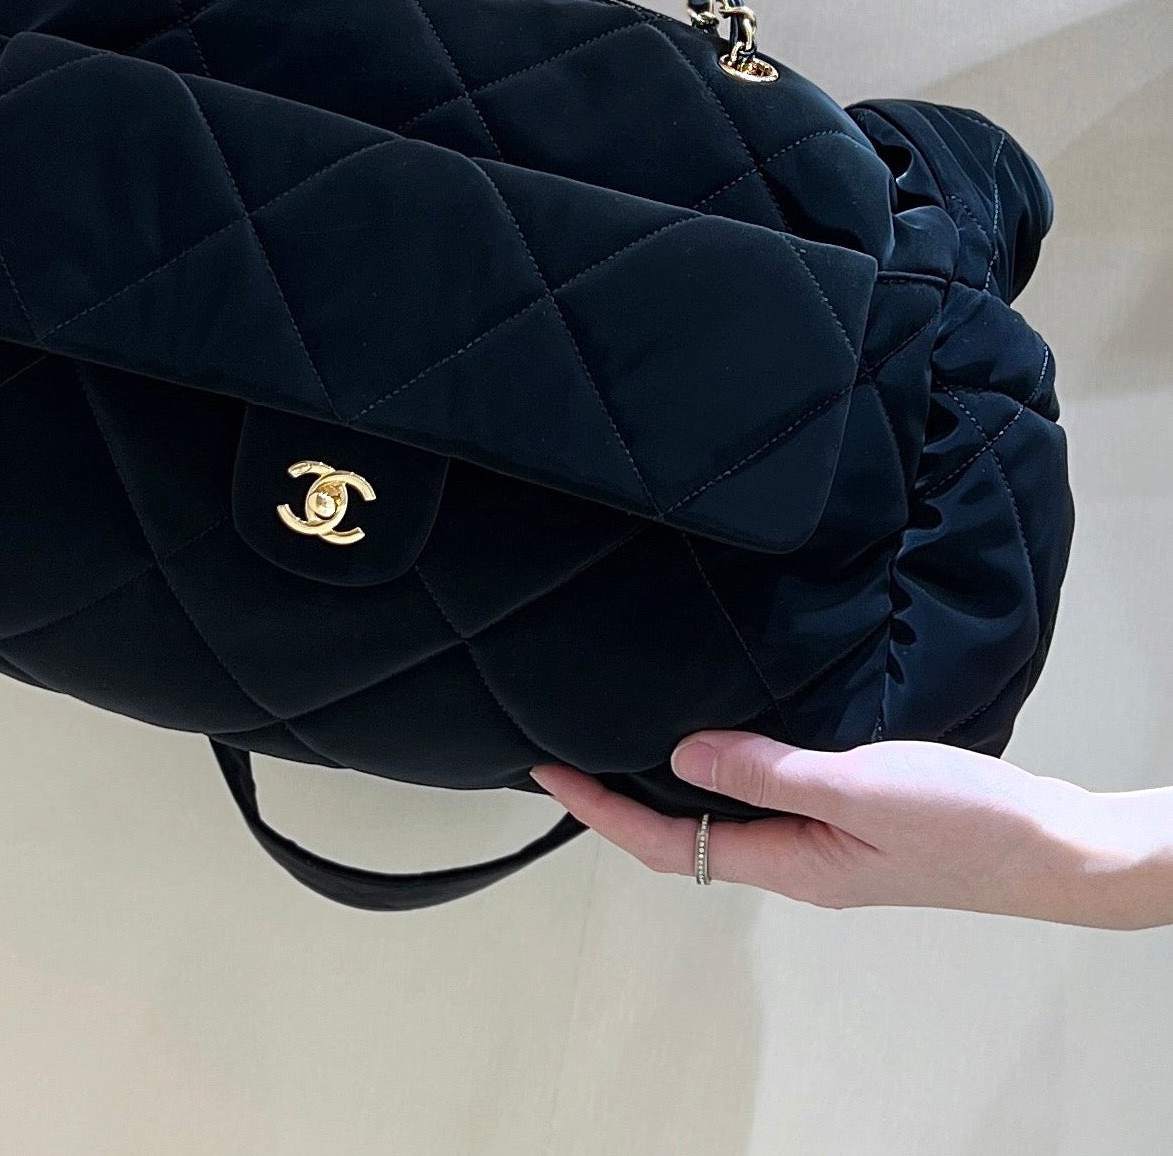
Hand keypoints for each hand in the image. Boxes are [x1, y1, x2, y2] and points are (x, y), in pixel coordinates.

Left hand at [532, 733, 1172, 927]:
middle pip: (684, 838)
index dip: (600, 810)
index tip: (545, 773)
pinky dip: (724, 771)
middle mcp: (795, 861)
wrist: (1057, 845)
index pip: (668, 844)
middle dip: (619, 800)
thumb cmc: (962, 820)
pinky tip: (719, 738)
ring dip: (667, 784)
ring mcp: (824, 845)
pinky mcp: (851, 821)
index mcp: (789, 864)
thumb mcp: (858, 787)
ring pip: (722, 818)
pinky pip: (764, 799)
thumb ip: (768, 771)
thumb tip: (678, 752)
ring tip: (621, 737)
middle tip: (567, 750)